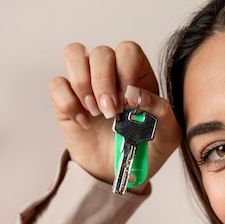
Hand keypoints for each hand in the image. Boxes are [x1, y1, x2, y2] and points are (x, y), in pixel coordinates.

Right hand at [48, 41, 181, 190]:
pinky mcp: (66, 98)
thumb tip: (135, 93)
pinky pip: (57, 84)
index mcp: (138, 75)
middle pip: (101, 52)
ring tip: (95, 113)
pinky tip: (83, 123)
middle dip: (104, 83)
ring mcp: (87, 83)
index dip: (125, 71)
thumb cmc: (145, 150)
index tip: (128, 101)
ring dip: (83, 84)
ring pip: (74, 54)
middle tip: (110, 112)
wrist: (119, 173)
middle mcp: (112, 73)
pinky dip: (68, 103)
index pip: (128, 50)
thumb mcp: (167, 136)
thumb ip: (162, 111)